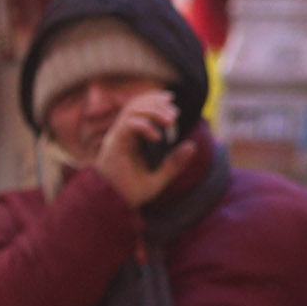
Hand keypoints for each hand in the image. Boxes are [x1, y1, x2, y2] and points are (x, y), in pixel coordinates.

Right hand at [91, 88, 185, 205]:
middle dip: (156, 104)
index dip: (153, 99)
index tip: (171, 98)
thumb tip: (193, 146)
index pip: (138, 108)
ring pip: (131, 111)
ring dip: (152, 111)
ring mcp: (116, 138)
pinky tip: (157, 136)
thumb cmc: (131, 192)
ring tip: (170, 120)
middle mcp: (121, 135)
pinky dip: (144, 126)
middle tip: (175, 114)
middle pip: (135, 105)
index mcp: (129, 138)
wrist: (113, 206)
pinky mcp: (114, 145)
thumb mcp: (159, 177)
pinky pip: (128, 126)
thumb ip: (175, 163)